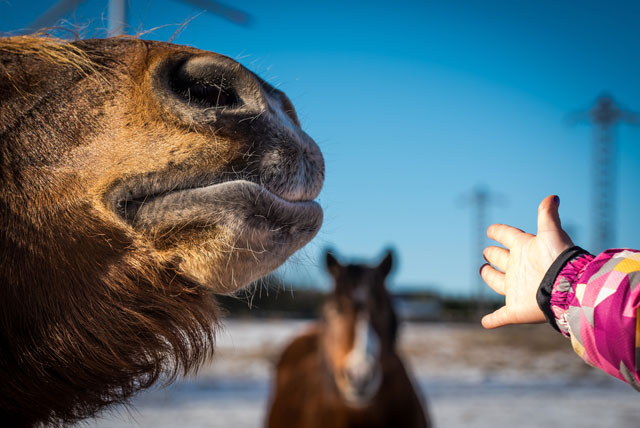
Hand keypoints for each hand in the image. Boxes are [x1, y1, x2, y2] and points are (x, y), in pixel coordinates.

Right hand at [480, 195, 573, 327]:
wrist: (567, 288)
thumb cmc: (557, 258)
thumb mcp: (551, 232)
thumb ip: (548, 214)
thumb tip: (553, 196)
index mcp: (524, 249)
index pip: (508, 237)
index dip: (499, 232)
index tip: (491, 230)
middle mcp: (519, 268)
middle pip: (502, 259)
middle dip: (494, 255)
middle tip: (487, 252)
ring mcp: (516, 289)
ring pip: (498, 283)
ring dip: (490, 277)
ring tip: (484, 271)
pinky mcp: (516, 309)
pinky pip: (502, 316)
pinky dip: (493, 320)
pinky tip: (485, 323)